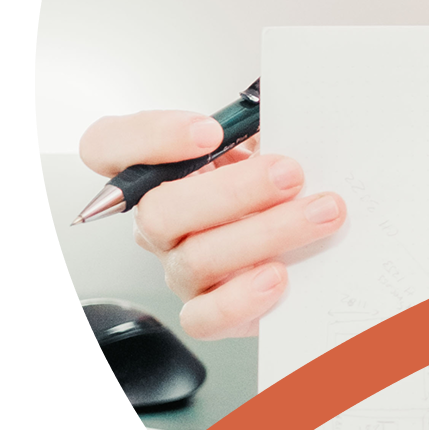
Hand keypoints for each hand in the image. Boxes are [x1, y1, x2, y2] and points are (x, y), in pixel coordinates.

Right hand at [77, 110, 345, 339]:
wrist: (302, 234)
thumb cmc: (276, 181)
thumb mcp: (266, 139)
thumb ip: (262, 123)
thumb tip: (290, 112)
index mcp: (159, 171)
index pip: (108, 146)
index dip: (148, 137)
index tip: (210, 130)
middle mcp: (158, 223)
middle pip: (158, 211)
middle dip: (233, 190)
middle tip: (291, 174)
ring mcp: (179, 268)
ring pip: (195, 258)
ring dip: (266, 232)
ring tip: (320, 213)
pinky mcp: (206, 309)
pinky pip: (205, 317)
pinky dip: (242, 297)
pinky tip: (279, 274)